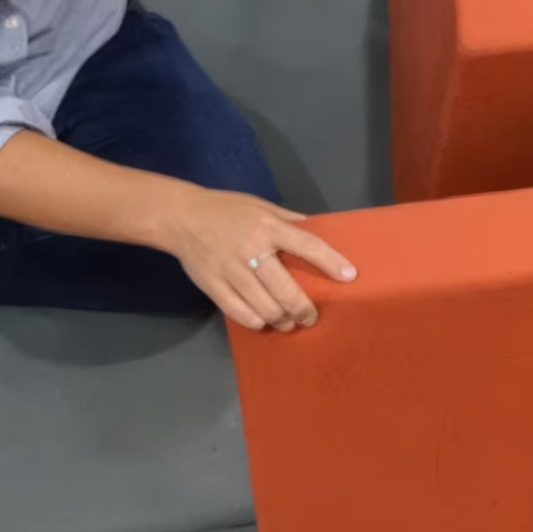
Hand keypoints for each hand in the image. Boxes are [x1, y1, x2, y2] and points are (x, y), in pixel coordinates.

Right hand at [159, 182, 357, 332]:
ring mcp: (231, 270)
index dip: (330, 262)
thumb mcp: (263, 207)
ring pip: (264, 306)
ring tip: (290, 323)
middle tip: (312, 317)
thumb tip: (316, 233)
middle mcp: (252, 250)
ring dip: (282, 320)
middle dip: (304, 309)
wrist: (183, 217)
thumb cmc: (229, 209)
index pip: (307, 245)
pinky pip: (239, 312)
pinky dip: (256, 321)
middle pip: (285, 288)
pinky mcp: (213, 286)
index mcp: (269, 227)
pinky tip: (265, 322)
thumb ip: (289, 222)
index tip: (349, 277)